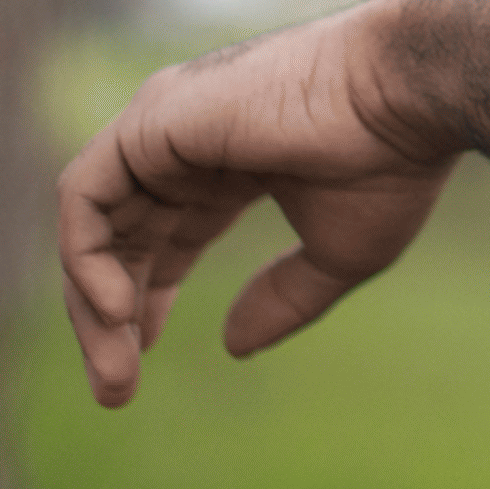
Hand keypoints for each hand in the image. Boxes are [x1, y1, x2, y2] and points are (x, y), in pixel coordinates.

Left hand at [55, 0, 463, 406]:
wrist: (406, 96)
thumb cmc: (390, 162)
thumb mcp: (338, 252)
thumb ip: (283, 296)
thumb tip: (232, 347)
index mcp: (231, 160)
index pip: (164, 232)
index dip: (146, 296)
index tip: (138, 359)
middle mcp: (185, 138)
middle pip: (121, 236)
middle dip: (109, 317)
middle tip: (115, 392)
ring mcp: (161, 124)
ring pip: (92, 222)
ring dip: (91, 302)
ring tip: (116, 367)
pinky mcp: (149, 121)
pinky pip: (83, 198)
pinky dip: (85, 257)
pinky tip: (118, 309)